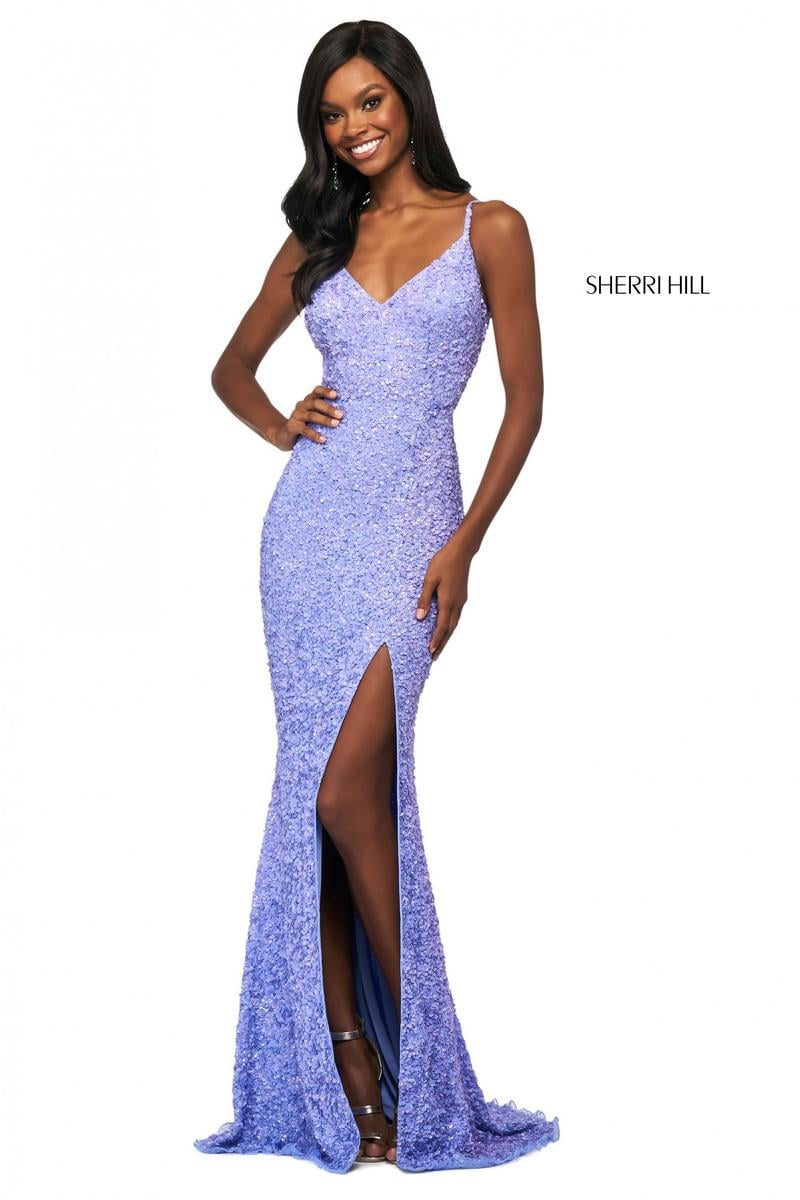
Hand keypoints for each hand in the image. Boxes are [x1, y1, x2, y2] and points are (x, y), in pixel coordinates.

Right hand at [271, 385, 342, 450]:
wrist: (284, 436)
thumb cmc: (305, 425)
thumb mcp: (314, 416)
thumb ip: (324, 413)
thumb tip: (344, 415)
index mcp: (308, 400)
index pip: (316, 391)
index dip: (325, 391)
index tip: (336, 395)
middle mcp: (302, 406)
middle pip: (315, 403)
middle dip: (329, 408)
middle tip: (341, 414)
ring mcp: (296, 416)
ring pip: (311, 416)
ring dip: (325, 420)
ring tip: (336, 424)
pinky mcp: (293, 427)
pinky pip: (305, 430)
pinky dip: (315, 434)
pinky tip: (323, 439)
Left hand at [415, 533, 473, 660]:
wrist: (462, 551)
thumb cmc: (443, 562)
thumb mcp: (429, 579)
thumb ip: (424, 599)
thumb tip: (419, 617)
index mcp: (447, 601)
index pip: (442, 626)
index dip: (436, 640)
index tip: (430, 651)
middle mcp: (456, 604)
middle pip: (450, 629)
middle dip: (442, 643)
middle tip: (434, 657)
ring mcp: (461, 600)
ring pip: (454, 624)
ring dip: (447, 636)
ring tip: (439, 647)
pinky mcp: (462, 596)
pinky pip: (456, 616)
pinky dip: (451, 626)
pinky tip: (447, 628)